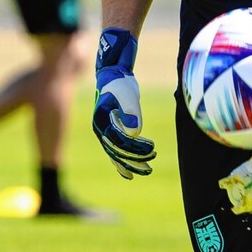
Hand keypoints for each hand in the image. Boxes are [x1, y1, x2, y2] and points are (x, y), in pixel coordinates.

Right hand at [92, 28, 155, 178]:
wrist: (113, 77)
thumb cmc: (120, 83)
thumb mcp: (128, 93)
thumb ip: (131, 110)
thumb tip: (135, 132)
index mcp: (101, 120)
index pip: (118, 140)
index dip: (135, 146)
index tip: (151, 147)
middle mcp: (100, 130)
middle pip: (116, 151)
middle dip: (134, 159)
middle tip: (151, 162)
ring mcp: (103, 133)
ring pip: (115, 154)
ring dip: (131, 163)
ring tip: (147, 170)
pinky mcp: (109, 134)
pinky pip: (114, 153)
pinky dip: (121, 164)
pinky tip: (130, 173)